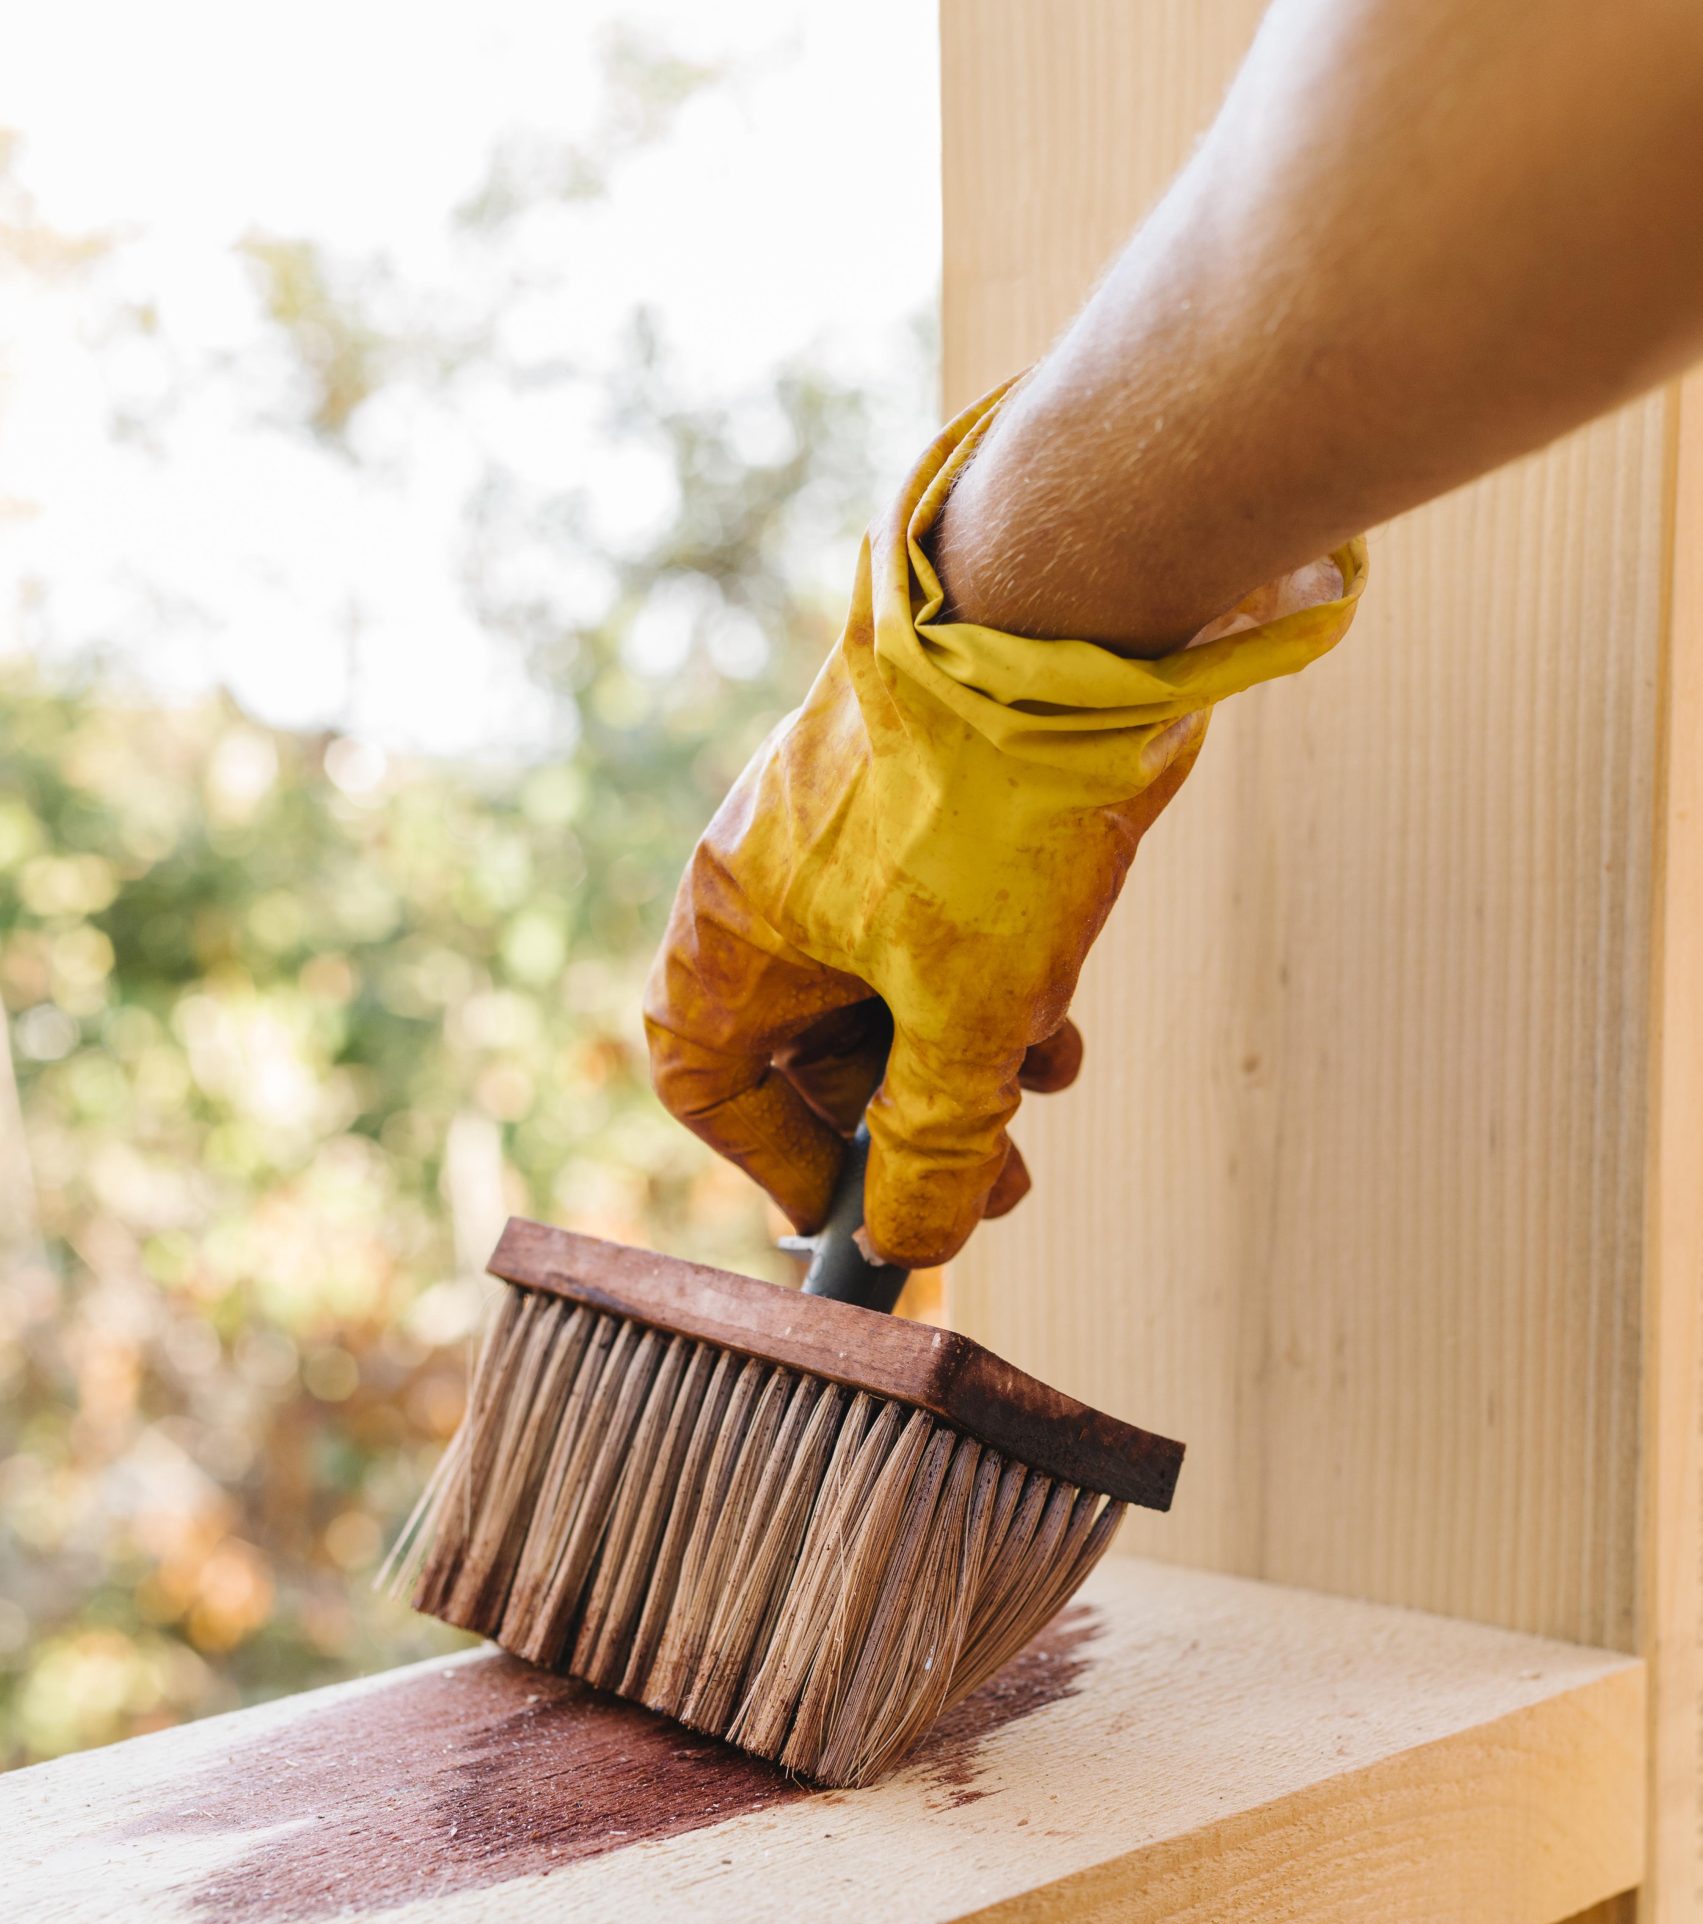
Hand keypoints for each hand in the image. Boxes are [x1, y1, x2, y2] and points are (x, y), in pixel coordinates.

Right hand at [645, 384, 1364, 1267]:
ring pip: (900, 996)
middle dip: (909, 1127)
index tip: (850, 1214)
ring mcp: (862, 845)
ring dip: (972, 1064)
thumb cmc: (983, 817)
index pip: (704, 1076)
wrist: (1070, 619)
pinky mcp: (941, 818)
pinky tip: (1063, 1011)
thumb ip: (934, 1143)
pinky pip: (951, 936)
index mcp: (738, 927)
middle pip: (818, 1051)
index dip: (770, 1161)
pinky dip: (1003, 992)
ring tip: (1044, 1078)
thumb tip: (915, 1242)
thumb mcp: (963, 1014)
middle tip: (994, 1184)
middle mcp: (781, 886)